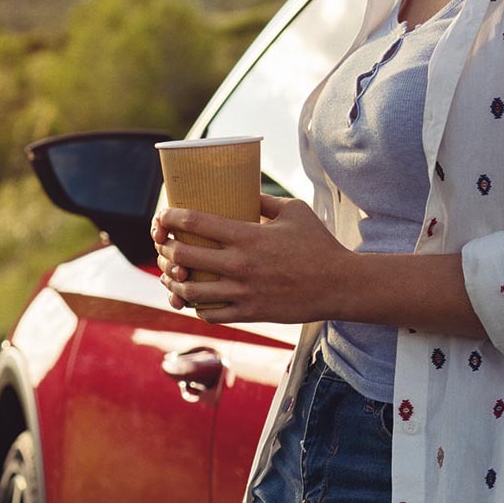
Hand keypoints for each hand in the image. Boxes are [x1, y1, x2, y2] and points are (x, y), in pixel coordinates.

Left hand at [150, 197, 351, 325]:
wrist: (340, 285)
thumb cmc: (319, 244)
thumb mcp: (294, 211)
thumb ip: (263, 200)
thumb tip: (242, 188)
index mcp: (248, 236)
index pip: (195, 223)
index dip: (171, 217)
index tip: (163, 215)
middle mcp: (240, 265)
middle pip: (184, 257)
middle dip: (166, 249)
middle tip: (164, 245)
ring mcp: (244, 292)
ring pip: (191, 291)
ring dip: (173, 282)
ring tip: (171, 275)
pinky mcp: (250, 313)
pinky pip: (211, 314)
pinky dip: (197, 306)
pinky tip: (196, 298)